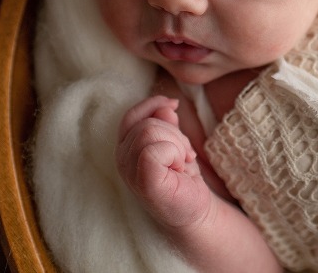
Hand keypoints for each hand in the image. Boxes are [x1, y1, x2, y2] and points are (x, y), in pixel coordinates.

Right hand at [116, 96, 213, 228]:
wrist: (195, 210)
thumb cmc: (182, 178)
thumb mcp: (174, 142)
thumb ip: (166, 123)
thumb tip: (166, 107)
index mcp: (126, 146)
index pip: (132, 115)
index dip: (153, 106)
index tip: (174, 106)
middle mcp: (121, 158)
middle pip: (147, 123)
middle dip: (174, 134)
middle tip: (183, 157)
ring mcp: (129, 171)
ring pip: (150, 132)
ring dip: (177, 145)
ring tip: (180, 164)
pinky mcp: (143, 180)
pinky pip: (155, 149)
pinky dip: (175, 154)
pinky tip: (179, 170)